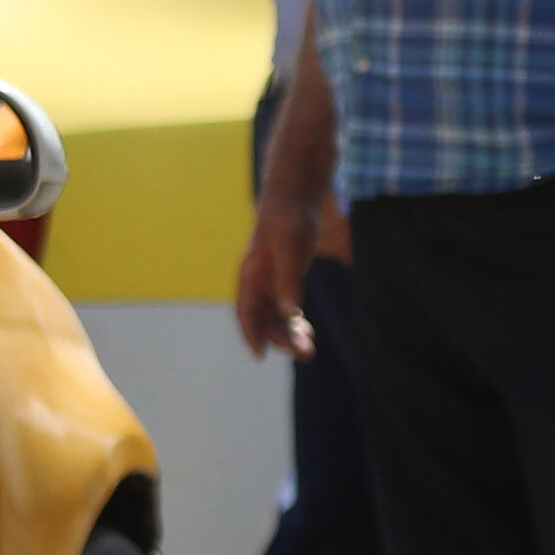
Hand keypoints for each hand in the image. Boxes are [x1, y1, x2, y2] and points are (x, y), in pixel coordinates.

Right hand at [234, 202, 318, 364]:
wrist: (295, 200)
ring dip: (289, 335)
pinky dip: (295, 322)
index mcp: (251, 275)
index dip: (251, 333)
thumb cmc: (289, 220)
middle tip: (305, 354)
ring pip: (276, 317)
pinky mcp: (285, 280)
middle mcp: (257, 283)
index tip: (260, 354)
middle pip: (264, 319)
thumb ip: (288, 280)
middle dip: (281, 339)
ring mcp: (270, 282)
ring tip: (308, 352)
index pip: (246, 311)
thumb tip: (290, 313)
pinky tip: (308, 333)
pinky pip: (286, 308)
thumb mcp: (290, 248)